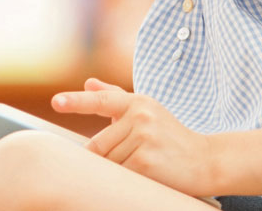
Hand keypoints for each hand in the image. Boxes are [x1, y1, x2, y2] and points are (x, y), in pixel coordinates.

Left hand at [53, 78, 220, 195]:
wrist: (205, 160)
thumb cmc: (170, 136)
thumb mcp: (147, 111)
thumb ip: (115, 97)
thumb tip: (88, 83)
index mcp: (137, 102)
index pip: (101, 100)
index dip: (76, 102)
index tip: (56, 101)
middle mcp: (140, 116)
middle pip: (98, 145)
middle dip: (107, 156)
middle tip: (131, 157)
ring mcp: (144, 138)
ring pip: (107, 162)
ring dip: (118, 168)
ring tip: (144, 163)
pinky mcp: (145, 161)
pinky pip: (118, 174)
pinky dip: (126, 178)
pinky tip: (146, 173)